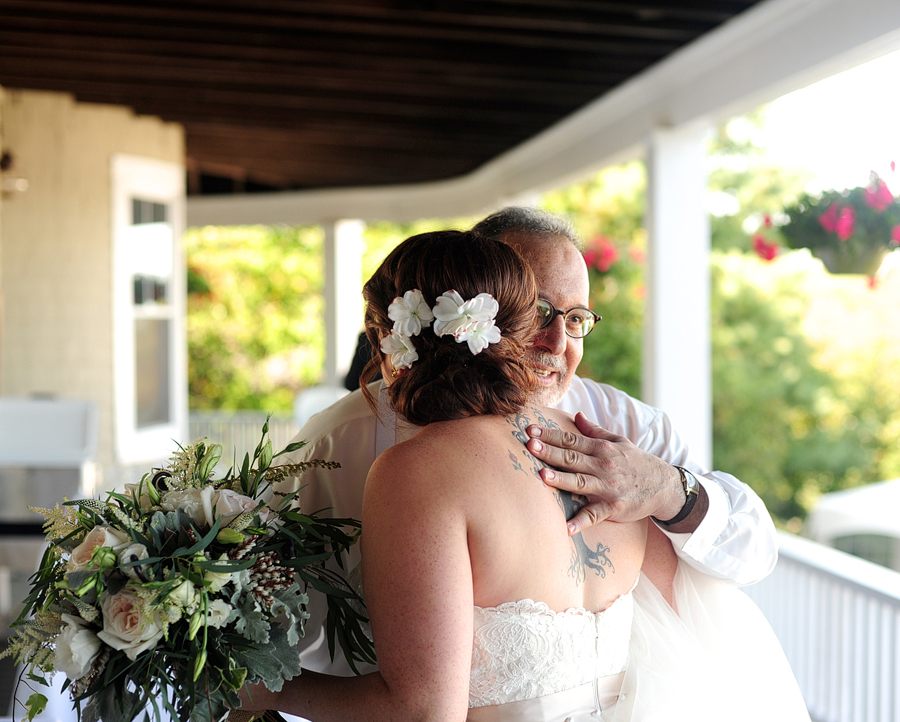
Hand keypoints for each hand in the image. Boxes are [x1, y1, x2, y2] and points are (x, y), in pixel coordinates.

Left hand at [525, 412, 688, 533]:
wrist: (664, 486)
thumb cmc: (636, 462)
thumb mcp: (619, 442)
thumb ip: (595, 431)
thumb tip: (576, 415)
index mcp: (602, 448)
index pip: (571, 439)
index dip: (550, 434)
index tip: (531, 430)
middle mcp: (603, 466)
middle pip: (572, 458)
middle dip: (550, 452)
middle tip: (530, 446)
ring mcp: (608, 487)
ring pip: (580, 482)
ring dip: (561, 480)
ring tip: (542, 476)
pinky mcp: (613, 507)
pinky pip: (595, 515)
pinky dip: (581, 522)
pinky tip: (566, 527)